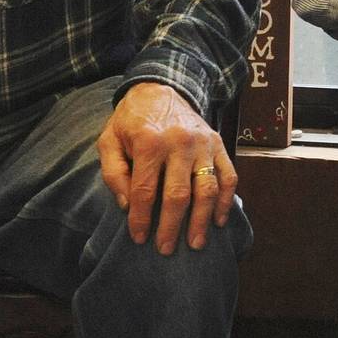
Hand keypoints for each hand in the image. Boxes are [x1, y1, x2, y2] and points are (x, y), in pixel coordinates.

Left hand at [96, 81, 236, 253]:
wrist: (161, 88)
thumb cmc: (131, 120)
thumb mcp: (109, 140)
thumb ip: (113, 172)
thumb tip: (126, 204)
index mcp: (149, 142)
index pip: (144, 190)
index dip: (140, 218)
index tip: (138, 237)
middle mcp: (180, 143)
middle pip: (177, 195)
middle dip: (171, 227)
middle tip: (165, 249)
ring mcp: (203, 144)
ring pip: (206, 189)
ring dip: (201, 220)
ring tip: (195, 243)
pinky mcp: (218, 144)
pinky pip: (228, 176)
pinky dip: (225, 201)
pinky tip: (218, 220)